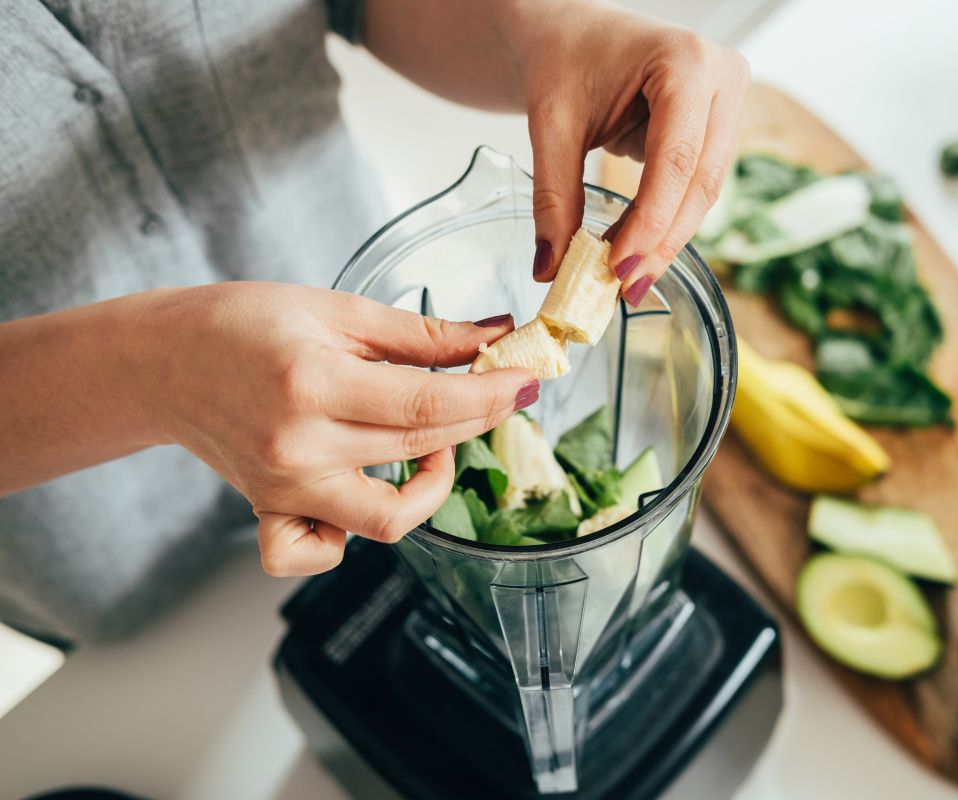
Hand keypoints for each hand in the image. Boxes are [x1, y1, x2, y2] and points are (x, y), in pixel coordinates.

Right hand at [139, 283, 534, 575]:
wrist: (161, 361)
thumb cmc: (241, 324)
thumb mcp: (334, 309)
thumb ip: (419, 333)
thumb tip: (493, 337)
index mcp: (312, 385)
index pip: (427, 405)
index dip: (489, 396)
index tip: (525, 382)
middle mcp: (298, 449)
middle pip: (418, 450)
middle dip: (476, 421)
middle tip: (496, 391)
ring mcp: (283, 490)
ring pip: (388, 518)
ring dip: (430, 484)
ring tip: (432, 439)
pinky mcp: (271, 512)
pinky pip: (320, 554)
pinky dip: (352, 539)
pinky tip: (368, 491)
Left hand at [517, 3, 748, 303]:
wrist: (571, 31)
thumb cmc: (564, 56)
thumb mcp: (551, 123)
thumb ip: (553, 196)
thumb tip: (549, 267)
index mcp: (686, 60)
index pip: (675, 159)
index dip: (650, 221)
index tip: (617, 268)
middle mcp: (722, 77)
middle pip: (700, 182)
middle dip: (661, 241)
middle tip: (626, 288)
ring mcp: (728, 102)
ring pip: (704, 192)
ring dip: (666, 239)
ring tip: (627, 279)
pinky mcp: (719, 127)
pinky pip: (696, 187)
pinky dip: (666, 222)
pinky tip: (636, 252)